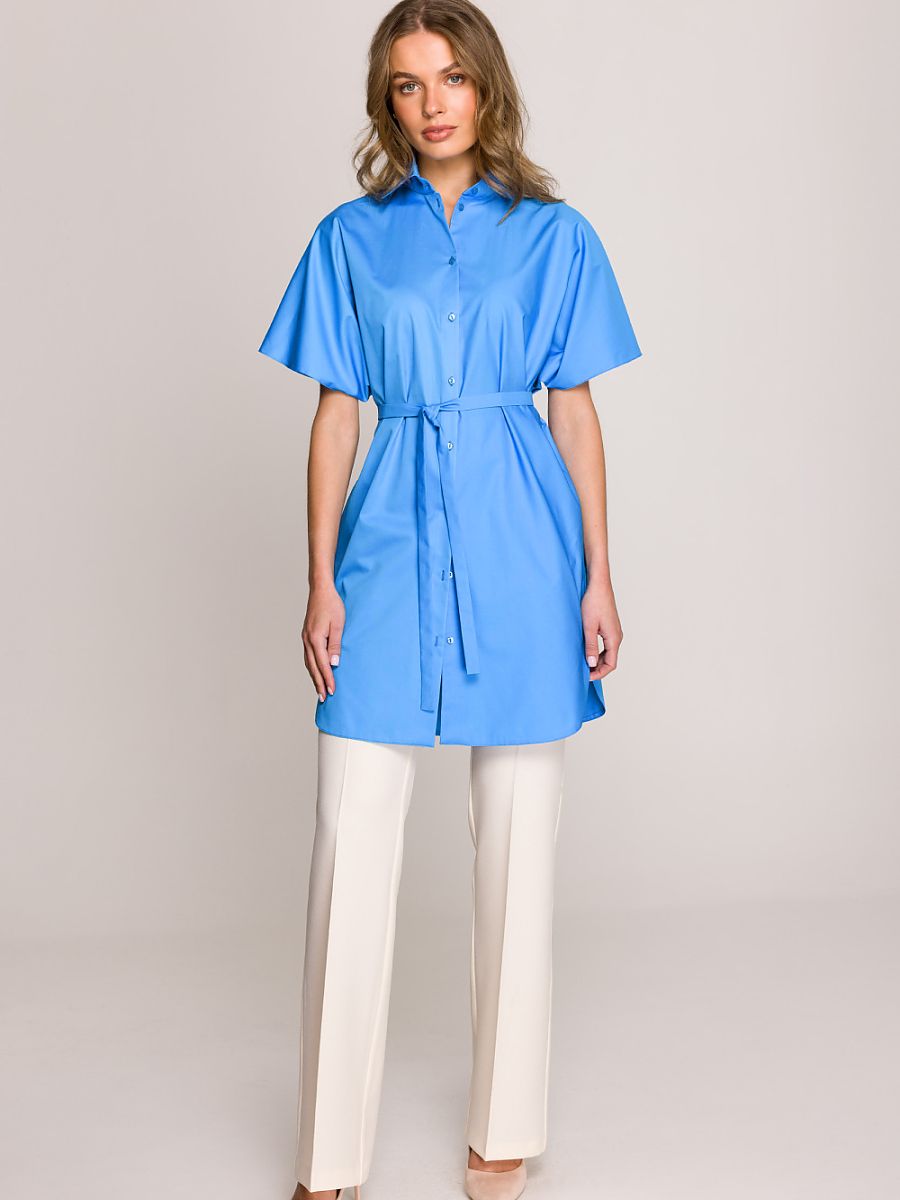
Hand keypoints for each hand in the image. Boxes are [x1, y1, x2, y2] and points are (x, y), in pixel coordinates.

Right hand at [302, 581, 344, 702]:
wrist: (321, 590)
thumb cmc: (332, 605)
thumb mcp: (338, 625)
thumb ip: (335, 645)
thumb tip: (334, 664)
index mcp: (315, 638)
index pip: (323, 664)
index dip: (328, 679)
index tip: (332, 691)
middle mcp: (307, 640)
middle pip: (313, 667)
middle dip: (319, 683)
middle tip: (323, 698)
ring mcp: (305, 638)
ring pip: (308, 663)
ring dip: (314, 677)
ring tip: (319, 689)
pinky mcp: (306, 635)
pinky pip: (308, 656)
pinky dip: (311, 667)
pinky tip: (315, 671)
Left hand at [582, 579, 622, 680]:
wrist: (598, 584)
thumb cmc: (593, 602)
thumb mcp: (589, 626)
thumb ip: (591, 646)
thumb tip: (592, 664)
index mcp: (614, 638)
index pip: (611, 664)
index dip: (599, 673)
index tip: (586, 677)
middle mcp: (617, 636)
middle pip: (610, 660)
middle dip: (597, 669)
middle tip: (582, 673)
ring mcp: (613, 631)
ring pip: (608, 653)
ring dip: (597, 660)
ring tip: (582, 663)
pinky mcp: (609, 626)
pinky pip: (605, 644)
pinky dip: (597, 651)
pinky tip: (586, 651)